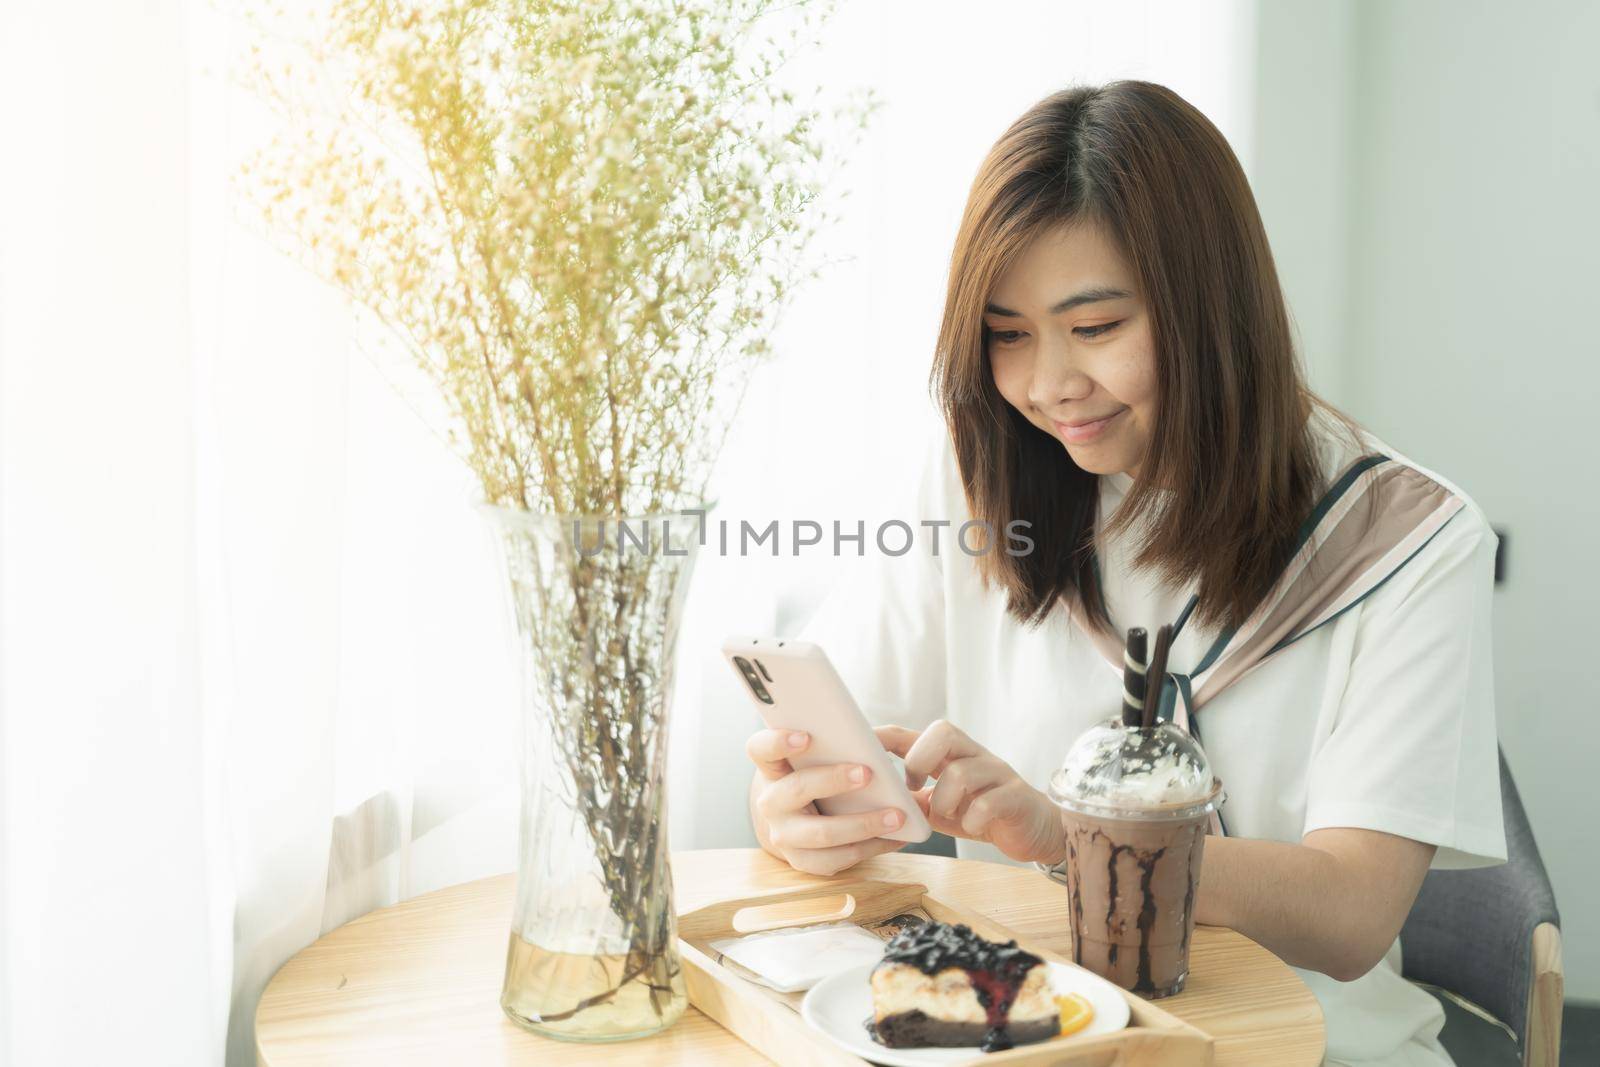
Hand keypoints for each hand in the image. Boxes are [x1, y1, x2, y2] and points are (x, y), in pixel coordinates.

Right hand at [745, 728, 907, 876]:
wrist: (799, 821)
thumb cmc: (817, 778)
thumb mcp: (818, 759)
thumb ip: (838, 746)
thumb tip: (878, 744)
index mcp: (772, 769)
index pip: (761, 749)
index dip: (778, 742)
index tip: (807, 736)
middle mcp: (771, 803)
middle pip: (796, 789)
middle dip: (834, 780)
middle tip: (867, 773)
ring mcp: (784, 836)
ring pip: (822, 833)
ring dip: (864, 824)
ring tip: (897, 815)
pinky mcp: (802, 861)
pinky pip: (837, 858)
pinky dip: (871, 848)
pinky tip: (895, 838)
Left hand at [876, 720, 1064, 864]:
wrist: (1034, 831)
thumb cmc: (982, 815)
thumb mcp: (943, 808)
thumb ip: (916, 802)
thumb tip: (877, 807)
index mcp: (952, 756)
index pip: (914, 734)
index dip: (885, 737)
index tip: (860, 745)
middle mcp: (975, 756)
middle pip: (944, 731)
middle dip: (919, 758)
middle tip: (915, 787)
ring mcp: (997, 773)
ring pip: (962, 771)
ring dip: (944, 799)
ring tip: (945, 815)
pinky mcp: (1017, 797)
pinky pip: (989, 802)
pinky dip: (972, 819)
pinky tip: (972, 827)